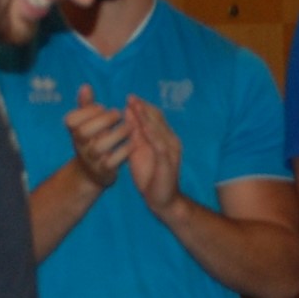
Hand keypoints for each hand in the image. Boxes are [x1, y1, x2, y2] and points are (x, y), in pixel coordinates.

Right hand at [65, 83, 129, 190]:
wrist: (92, 172)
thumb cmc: (92, 140)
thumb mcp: (87, 124)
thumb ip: (86, 106)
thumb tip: (85, 86)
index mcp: (74, 132)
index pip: (72, 120)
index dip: (87, 111)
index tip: (101, 107)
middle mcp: (80, 146)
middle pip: (84, 132)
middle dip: (104, 120)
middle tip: (118, 114)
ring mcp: (91, 159)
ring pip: (100, 147)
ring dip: (117, 134)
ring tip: (129, 126)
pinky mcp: (104, 170)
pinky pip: (112, 161)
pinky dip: (124, 150)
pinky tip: (132, 142)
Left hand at [124, 97, 183, 218]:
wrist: (162, 200)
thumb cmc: (150, 177)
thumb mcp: (139, 152)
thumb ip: (136, 134)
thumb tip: (128, 114)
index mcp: (163, 138)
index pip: (155, 117)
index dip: (143, 107)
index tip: (130, 97)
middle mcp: (170, 140)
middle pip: (158, 118)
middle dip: (144, 107)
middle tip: (130, 97)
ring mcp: (171, 150)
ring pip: (159, 128)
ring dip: (147, 116)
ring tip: (135, 106)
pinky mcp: (167, 161)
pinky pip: (159, 144)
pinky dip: (151, 133)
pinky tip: (142, 126)